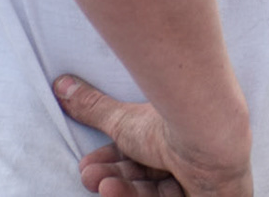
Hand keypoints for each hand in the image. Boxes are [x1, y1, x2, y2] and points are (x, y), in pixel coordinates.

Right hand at [55, 75, 251, 196]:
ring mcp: (199, 185)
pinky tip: (115, 192)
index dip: (112, 164)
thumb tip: (61, 83)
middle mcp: (188, 164)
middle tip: (89, 176)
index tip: (87, 165)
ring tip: (102, 184)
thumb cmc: (170, 124)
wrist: (207, 135)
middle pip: (144, 180)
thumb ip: (94, 108)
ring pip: (156, 194)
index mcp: (174, 144)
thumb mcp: (123, 120)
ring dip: (124, 190)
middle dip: (113, 178)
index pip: (139, 161)